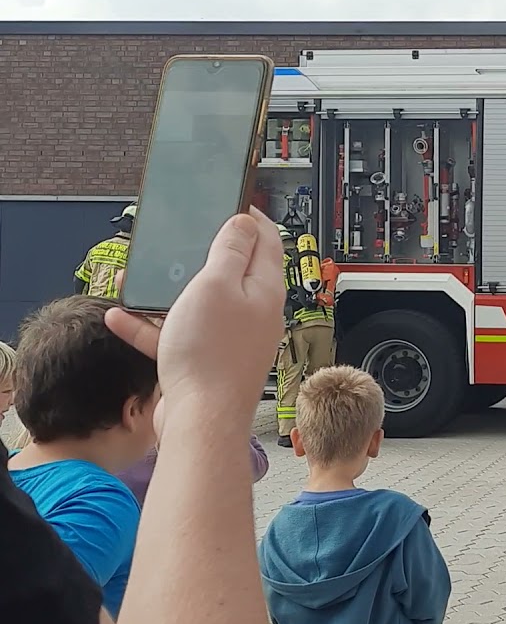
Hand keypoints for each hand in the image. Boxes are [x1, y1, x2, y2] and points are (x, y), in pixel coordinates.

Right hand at [106, 208, 284, 423]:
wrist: (200, 421)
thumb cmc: (212, 354)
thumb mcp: (217, 284)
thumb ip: (231, 250)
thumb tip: (245, 222)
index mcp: (264, 289)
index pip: (268, 241)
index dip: (250, 218)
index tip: (231, 202)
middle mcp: (253, 312)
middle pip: (231, 271)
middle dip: (203, 253)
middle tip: (181, 238)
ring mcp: (230, 337)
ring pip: (199, 303)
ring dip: (168, 290)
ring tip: (140, 277)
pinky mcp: (206, 360)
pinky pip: (177, 334)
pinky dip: (151, 325)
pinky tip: (121, 317)